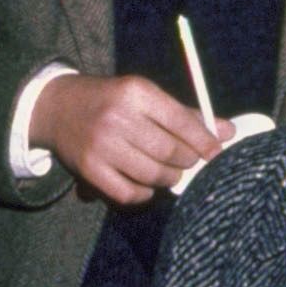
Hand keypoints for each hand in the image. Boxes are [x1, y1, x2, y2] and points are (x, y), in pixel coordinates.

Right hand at [31, 74, 223, 205]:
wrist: (56, 108)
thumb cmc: (111, 101)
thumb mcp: (145, 96)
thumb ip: (186, 115)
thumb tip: (229, 131)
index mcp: (136, 93)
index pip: (181, 121)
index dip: (205, 141)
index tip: (217, 153)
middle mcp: (117, 118)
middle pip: (170, 152)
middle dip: (188, 161)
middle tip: (190, 162)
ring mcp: (101, 146)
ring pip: (153, 174)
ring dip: (170, 178)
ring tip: (171, 172)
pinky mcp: (89, 170)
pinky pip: (129, 193)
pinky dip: (145, 194)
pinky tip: (147, 185)